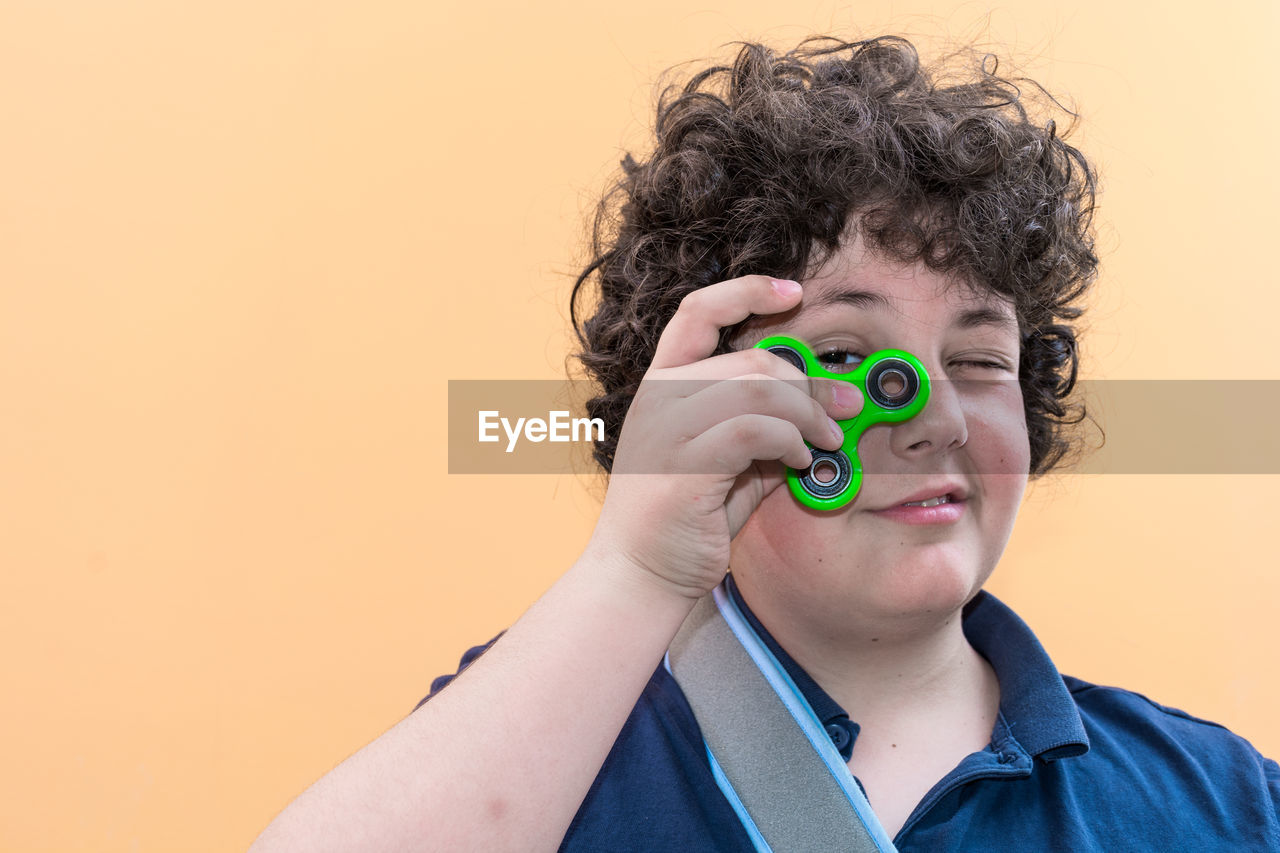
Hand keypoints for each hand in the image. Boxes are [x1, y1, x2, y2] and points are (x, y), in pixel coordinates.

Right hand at [586, 275, 862, 599]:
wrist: (640, 574)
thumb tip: (828, 405)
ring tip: (830, 438)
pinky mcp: (682, 465)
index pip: (698, 311)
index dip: (748, 291)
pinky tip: (801, 459)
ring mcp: (666, 429)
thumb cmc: (685, 517)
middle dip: (812, 380)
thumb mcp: (729, 460)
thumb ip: (764, 427)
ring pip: (757, 388)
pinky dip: (790, 440)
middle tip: (848, 404)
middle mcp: (658, 397)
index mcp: (662, 384)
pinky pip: (753, 430)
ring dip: (808, 412)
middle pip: (750, 358)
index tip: (794, 292)